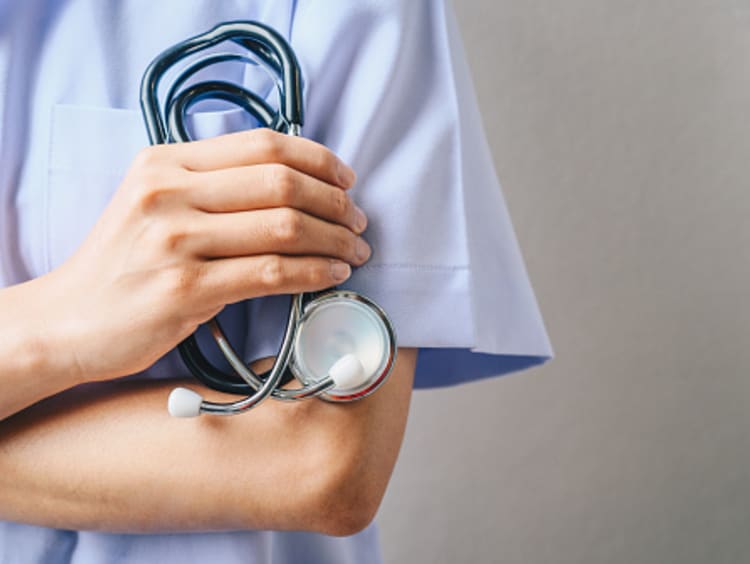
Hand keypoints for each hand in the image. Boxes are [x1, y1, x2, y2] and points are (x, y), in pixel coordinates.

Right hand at [39, 129, 370, 383]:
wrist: (69, 320)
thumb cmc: (123, 263)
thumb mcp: (154, 202)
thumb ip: (210, 184)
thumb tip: (294, 181)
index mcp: (165, 162)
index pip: (263, 145)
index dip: (318, 159)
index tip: (347, 179)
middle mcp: (168, 193)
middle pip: (281, 183)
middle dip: (335, 202)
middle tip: (358, 220)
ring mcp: (175, 241)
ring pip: (284, 228)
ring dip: (334, 239)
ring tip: (355, 250)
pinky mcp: (186, 290)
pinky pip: (272, 274)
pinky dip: (314, 272)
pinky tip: (333, 274)